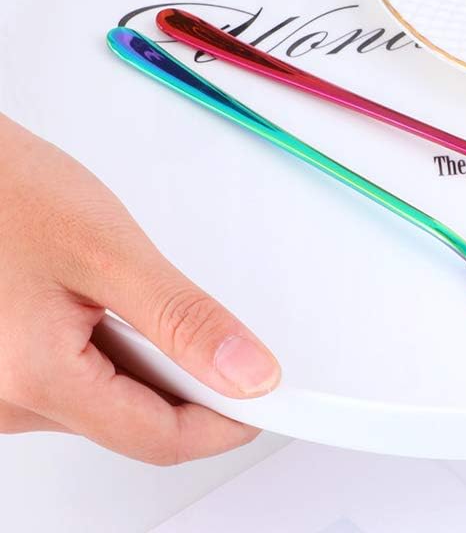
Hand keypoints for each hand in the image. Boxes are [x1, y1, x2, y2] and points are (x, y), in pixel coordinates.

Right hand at [0, 114, 280, 463]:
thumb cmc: (11, 193)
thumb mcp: (111, 252)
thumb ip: (183, 317)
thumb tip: (246, 371)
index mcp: (34, 381)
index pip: (157, 439)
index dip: (226, 424)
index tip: (273, 401)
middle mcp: (8, 402)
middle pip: (135, 423)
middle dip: (195, 389)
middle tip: (234, 341)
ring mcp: (3, 390)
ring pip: (111, 402)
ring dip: (157, 367)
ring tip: (153, 299)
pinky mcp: (9, 369)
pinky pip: (84, 380)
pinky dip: (123, 353)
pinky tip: (123, 309)